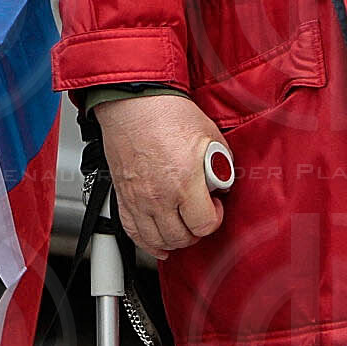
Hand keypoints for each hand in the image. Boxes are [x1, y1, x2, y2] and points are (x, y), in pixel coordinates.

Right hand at [93, 92, 226, 257]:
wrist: (133, 103)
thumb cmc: (166, 113)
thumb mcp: (210, 135)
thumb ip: (220, 165)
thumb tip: (222, 182)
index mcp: (184, 181)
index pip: (204, 225)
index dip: (215, 218)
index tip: (215, 206)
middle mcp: (159, 196)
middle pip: (181, 238)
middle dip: (196, 230)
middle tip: (199, 215)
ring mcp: (138, 199)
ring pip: (158, 240)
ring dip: (174, 239)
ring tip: (182, 226)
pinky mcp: (123, 197)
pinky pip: (133, 232)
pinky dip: (147, 242)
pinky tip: (158, 242)